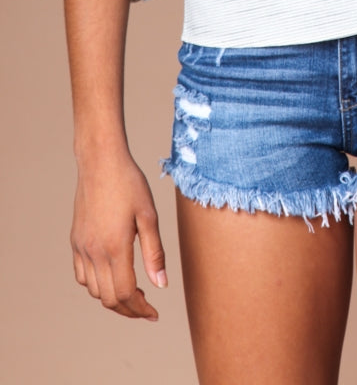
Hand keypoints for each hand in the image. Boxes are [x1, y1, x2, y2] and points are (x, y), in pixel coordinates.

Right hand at [71, 151, 166, 319]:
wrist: (100, 162)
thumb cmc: (129, 184)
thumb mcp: (149, 215)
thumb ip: (154, 252)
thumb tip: (161, 285)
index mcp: (115, 247)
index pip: (126, 293)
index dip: (141, 309)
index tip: (154, 313)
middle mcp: (94, 252)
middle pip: (109, 298)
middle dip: (129, 310)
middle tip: (147, 308)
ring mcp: (82, 247)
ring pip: (94, 290)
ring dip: (113, 298)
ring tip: (134, 292)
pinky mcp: (76, 240)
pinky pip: (82, 275)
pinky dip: (96, 285)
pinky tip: (111, 276)